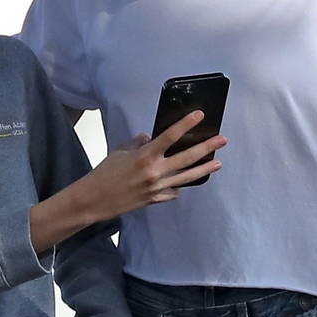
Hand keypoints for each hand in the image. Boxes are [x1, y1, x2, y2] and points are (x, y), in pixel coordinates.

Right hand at [81, 115, 224, 216]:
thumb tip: (151, 139)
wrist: (94, 200)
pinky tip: (183, 184)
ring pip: (186, 177)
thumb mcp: (120, 152)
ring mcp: (157, 188)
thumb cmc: (104, 174)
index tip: (199, 115)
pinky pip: (172, 192)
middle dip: (206, 148)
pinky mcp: (155, 200)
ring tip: (218, 163)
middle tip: (222, 140)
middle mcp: (154, 172)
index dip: (186, 124)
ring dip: (203, 169)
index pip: (170, 136)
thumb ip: (138, 144)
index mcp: (145, 156)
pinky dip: (177, 187)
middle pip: (187, 158)